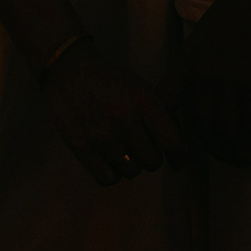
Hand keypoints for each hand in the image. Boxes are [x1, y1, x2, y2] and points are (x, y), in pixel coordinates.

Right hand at [39, 40, 185, 185]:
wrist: (71, 72)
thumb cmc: (112, 81)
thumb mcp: (142, 88)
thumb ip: (161, 114)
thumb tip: (176, 145)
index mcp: (143, 101)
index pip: (172, 141)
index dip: (179, 157)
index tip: (177, 162)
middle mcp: (124, 119)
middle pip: (152, 161)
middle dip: (151, 157)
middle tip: (143, 149)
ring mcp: (101, 134)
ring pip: (132, 172)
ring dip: (132, 165)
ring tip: (124, 151)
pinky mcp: (80, 146)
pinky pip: (108, 178)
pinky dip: (113, 175)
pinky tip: (110, 162)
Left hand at [177, 0, 250, 168]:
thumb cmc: (245, 4)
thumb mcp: (209, 32)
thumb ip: (205, 62)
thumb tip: (211, 93)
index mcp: (187, 61)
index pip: (165, 106)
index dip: (170, 134)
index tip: (182, 152)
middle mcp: (202, 75)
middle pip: (203, 130)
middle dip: (221, 152)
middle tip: (238, 159)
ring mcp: (229, 80)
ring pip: (231, 134)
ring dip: (247, 154)